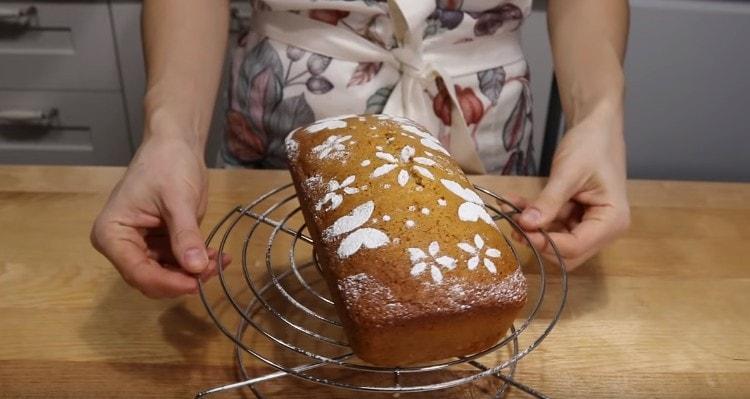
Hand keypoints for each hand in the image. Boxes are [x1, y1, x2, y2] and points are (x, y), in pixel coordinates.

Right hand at [91, 136, 228, 297]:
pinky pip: (176, 264)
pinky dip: (196, 263)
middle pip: (151, 279)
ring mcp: (140, 246)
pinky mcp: (159, 244)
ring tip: (220, 260)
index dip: (168, 283)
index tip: (197, 283)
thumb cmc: (168, 164)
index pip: (137, 272)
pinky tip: (217, 256)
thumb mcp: (179, 199)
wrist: (175, 144)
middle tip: (215, 268)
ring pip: (167, 275)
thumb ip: (185, 235)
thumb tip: (197, 269)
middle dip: (183, 279)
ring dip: (194, 273)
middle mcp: (121, 245)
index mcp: (112, 234)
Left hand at [506, 108, 629, 268]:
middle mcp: (604, 229)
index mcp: (612, 221)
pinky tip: (515, 204)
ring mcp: (590, 225)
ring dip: (533, 229)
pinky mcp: (576, 218)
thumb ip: (548, 201)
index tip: (520, 230)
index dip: (546, 243)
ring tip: (510, 210)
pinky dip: (535, 218)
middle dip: (539, 242)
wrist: (596, 127)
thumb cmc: (591, 146)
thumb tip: (525, 225)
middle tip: (513, 225)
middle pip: (567, 254)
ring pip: (556, 242)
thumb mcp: (568, 173)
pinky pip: (552, 226)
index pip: (576, 247)